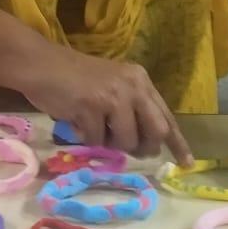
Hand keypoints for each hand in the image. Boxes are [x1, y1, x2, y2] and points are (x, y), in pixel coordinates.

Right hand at [22, 45, 192, 163]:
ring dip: (110, 145)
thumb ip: (132, 110)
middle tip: (126, 149)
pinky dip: (88, 141)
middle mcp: (133, 86)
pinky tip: (78, 125)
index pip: (166, 116)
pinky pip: (98, 141)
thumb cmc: (74, 79)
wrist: (41, 65)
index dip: (177, 142)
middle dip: (143, 147)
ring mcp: (113, 95)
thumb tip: (146, 146)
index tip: (186, 164)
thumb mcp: (112, 87)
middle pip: (155, 131)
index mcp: (140, 81)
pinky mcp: (91, 106)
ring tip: (94, 130)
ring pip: (126, 141)